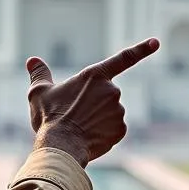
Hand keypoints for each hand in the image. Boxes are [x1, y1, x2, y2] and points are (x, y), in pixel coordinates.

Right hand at [26, 38, 159, 166]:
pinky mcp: (121, 130)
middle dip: (93, 103)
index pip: (123, 58)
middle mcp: (112, 91)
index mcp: (94, 76)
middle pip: (105, 94)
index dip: (141, 49)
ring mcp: (118, 111)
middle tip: (73, 114)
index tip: (156, 42)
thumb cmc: (49, 117)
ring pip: (109, 113)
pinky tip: (89, 137)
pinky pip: (113, 129)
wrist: (61, 147)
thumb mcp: (38, 93)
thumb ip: (39, 74)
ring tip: (79, 128)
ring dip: (97, 118)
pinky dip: (103, 132)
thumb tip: (33, 61)